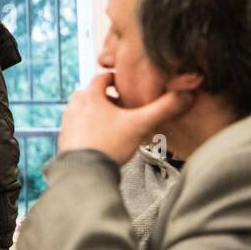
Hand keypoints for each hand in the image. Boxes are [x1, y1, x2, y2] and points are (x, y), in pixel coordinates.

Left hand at [57, 72, 194, 164]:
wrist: (85, 172)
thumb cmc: (109, 145)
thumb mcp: (140, 125)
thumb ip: (162, 109)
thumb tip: (185, 95)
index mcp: (90, 97)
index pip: (101, 77)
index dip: (115, 78)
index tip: (125, 83)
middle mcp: (75, 106)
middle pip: (89, 93)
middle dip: (105, 96)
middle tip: (120, 104)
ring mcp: (67, 122)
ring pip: (82, 109)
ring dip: (95, 112)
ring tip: (112, 122)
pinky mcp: (65, 138)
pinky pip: (76, 126)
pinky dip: (87, 127)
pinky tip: (101, 138)